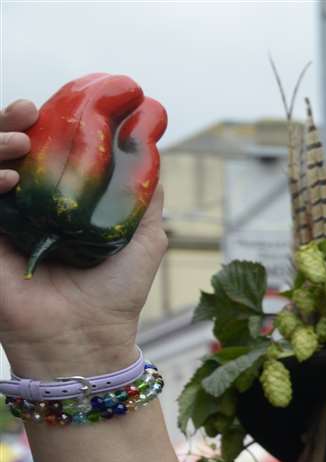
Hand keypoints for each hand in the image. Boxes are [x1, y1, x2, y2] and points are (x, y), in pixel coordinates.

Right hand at [0, 98, 166, 375]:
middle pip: (1, 147)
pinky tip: (8, 179)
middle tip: (29, 111)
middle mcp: (20, 205)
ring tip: (20, 141)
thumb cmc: (114, 294)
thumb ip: (145, 196)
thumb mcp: (144, 238)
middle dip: (9, 120)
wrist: (87, 338)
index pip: (36, 147)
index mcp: (54, 200)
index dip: (38, 121)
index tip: (52, 104)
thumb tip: (154, 150)